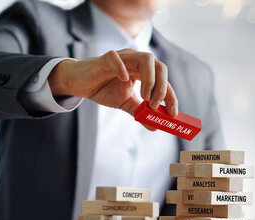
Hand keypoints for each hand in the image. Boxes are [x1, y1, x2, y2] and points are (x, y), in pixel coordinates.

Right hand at [47, 49, 177, 116]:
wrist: (80, 83)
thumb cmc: (104, 89)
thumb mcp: (125, 103)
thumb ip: (140, 113)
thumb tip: (155, 127)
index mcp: (143, 71)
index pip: (163, 81)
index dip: (170, 96)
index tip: (174, 113)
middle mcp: (136, 61)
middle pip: (160, 67)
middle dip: (162, 87)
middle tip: (156, 106)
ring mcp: (122, 58)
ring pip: (146, 59)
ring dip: (150, 80)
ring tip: (144, 97)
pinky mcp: (105, 59)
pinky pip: (116, 58)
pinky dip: (122, 68)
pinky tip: (125, 81)